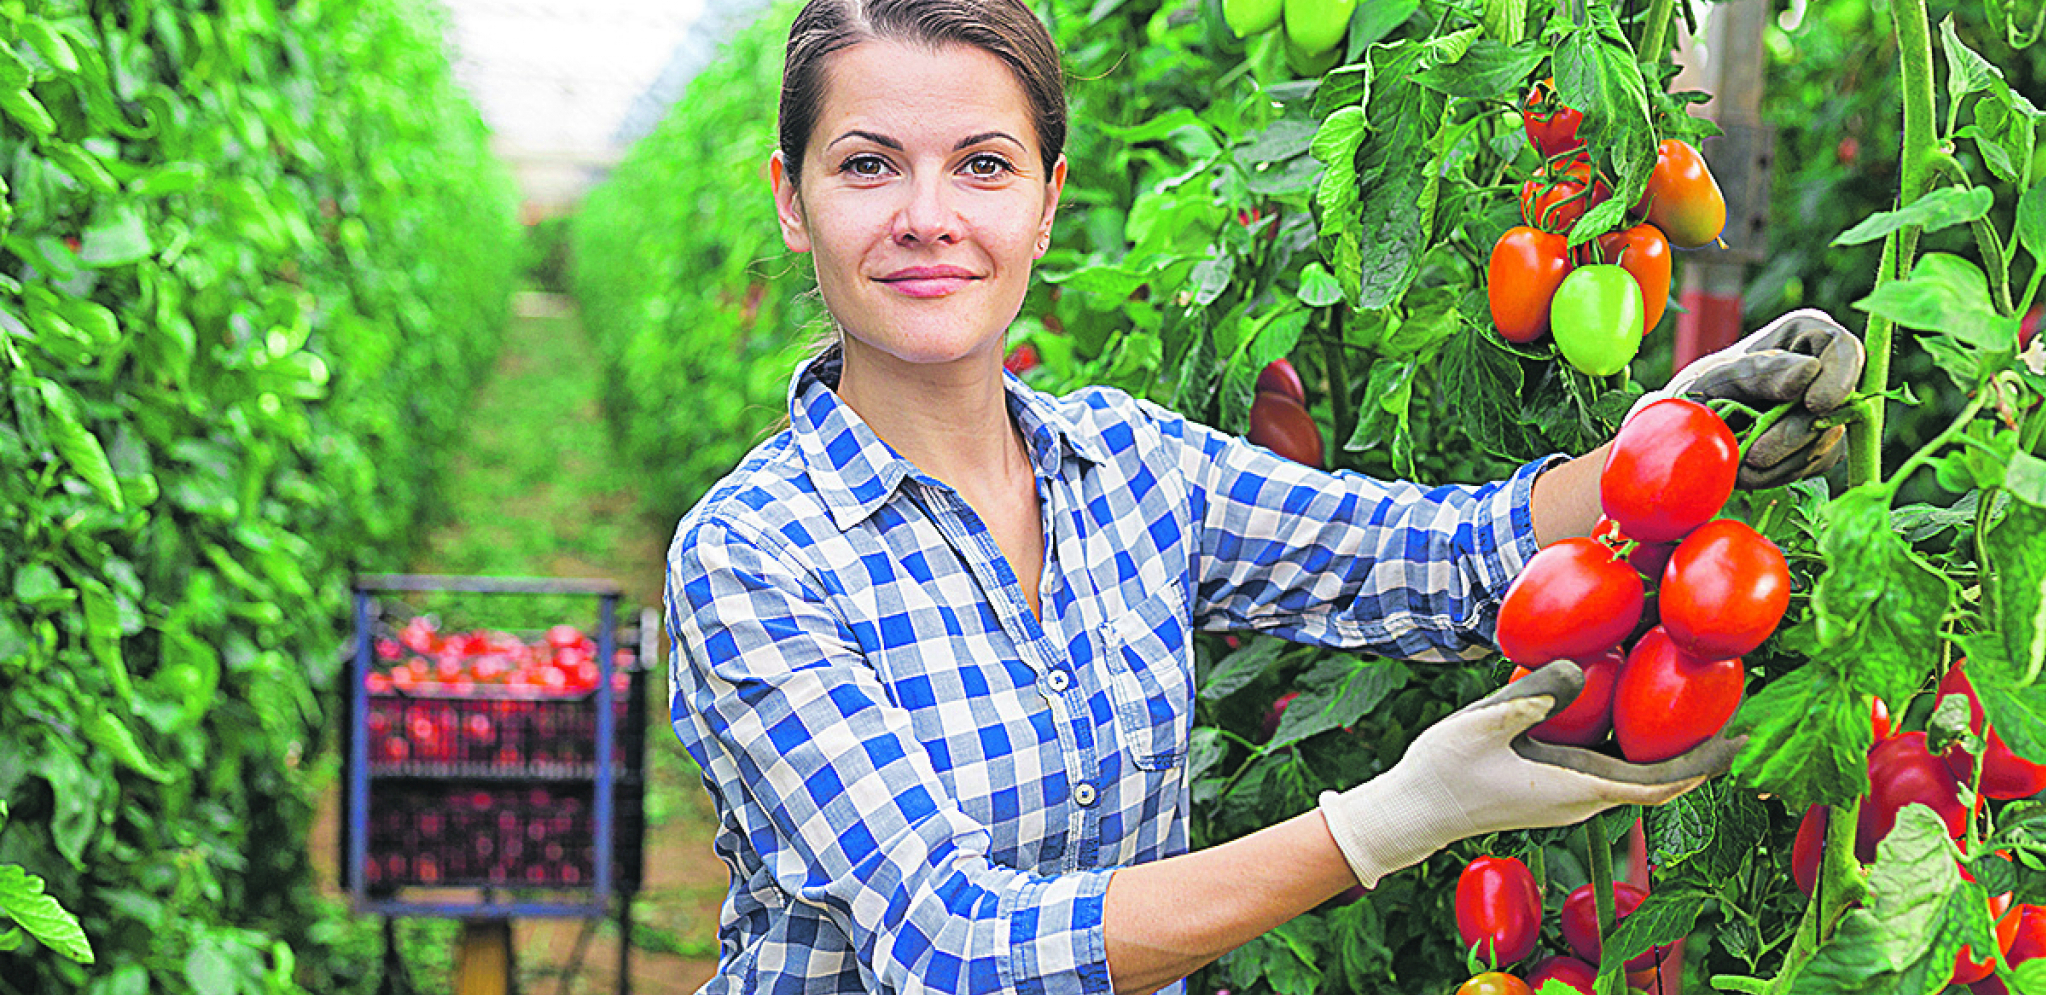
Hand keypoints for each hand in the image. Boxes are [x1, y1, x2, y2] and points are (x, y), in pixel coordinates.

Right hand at [1317, 663, 1740, 887]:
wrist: (1415, 810)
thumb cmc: (1443, 772)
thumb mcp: (1481, 724)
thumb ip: (1530, 697)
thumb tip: (1576, 669)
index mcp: (1576, 787)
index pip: (1658, 783)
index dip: (1703, 764)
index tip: (1739, 743)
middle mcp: (1582, 799)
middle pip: (1657, 781)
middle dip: (1698, 755)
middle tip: (1733, 719)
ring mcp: (1569, 798)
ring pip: (1635, 777)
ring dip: (1667, 751)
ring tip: (1694, 711)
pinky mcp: (1554, 790)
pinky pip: (1611, 771)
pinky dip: (1636, 749)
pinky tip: (1631, 716)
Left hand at [1630, 308, 1866, 488]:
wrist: (1686, 432)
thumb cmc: (1702, 391)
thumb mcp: (1720, 377)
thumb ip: (1760, 372)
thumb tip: (1809, 371)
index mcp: (1807, 338)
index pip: (1844, 351)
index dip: (1838, 379)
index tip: (1814, 405)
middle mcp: (1826, 375)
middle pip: (1837, 405)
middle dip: (1793, 435)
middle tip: (1754, 455)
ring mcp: (1827, 413)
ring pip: (1826, 442)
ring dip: (1781, 461)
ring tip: (1739, 464)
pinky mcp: (1818, 448)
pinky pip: (1810, 465)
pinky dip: (1778, 473)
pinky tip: (1748, 472)